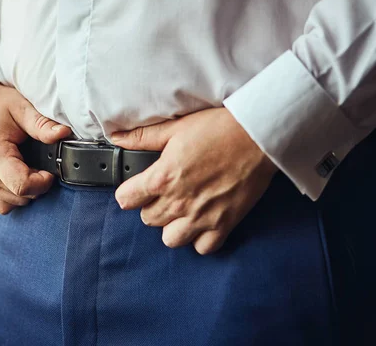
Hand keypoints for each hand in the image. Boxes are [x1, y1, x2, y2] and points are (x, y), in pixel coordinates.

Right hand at [0, 82, 71, 213]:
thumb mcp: (21, 107)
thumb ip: (42, 124)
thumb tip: (64, 133)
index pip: (22, 186)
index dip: (43, 182)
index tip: (50, 171)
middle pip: (21, 196)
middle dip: (37, 184)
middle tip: (40, 162)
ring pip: (14, 203)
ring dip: (27, 191)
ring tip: (28, 166)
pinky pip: (3, 205)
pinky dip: (15, 196)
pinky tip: (19, 176)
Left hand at [111, 108, 277, 254]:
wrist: (258, 136)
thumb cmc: (219, 128)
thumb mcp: (176, 128)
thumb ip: (143, 137)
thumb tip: (117, 137)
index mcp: (162, 177)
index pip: (126, 199)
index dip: (129, 193)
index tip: (135, 189)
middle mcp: (179, 202)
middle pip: (147, 220)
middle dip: (151, 207)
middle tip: (164, 193)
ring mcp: (202, 216)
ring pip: (170, 239)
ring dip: (172, 226)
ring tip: (181, 210)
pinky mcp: (224, 224)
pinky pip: (203, 248)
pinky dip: (200, 239)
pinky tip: (202, 222)